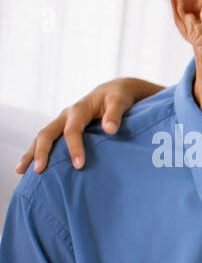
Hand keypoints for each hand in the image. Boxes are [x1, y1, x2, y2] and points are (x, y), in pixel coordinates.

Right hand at [15, 77, 162, 173]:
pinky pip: (47, 140)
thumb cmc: (117, 98)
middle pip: (47, 133)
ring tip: (21, 171)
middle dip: (41, 152)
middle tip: (39, 170)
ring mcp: (62, 122)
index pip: (72, 130)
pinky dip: (36, 151)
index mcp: (79, 110)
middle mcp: (66, 115)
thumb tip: (110, 129)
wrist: (112, 92)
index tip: (79, 166)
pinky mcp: (62, 128)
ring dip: (31, 153)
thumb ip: (115, 114)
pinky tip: (30, 166)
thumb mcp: (119, 102)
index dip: (75, 148)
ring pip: (42, 137)